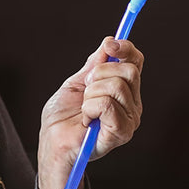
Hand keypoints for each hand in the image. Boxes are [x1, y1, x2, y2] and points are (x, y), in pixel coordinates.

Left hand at [37, 38, 142, 188]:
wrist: (52, 145)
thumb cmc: (62, 119)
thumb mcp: (77, 83)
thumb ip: (94, 64)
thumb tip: (108, 43)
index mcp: (125, 92)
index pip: (136, 62)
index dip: (125, 48)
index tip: (109, 44)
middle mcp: (132, 105)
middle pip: (129, 70)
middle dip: (99, 74)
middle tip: (86, 89)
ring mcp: (130, 120)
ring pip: (116, 86)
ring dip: (90, 94)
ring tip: (84, 110)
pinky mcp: (121, 133)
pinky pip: (108, 104)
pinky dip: (90, 107)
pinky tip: (86, 120)